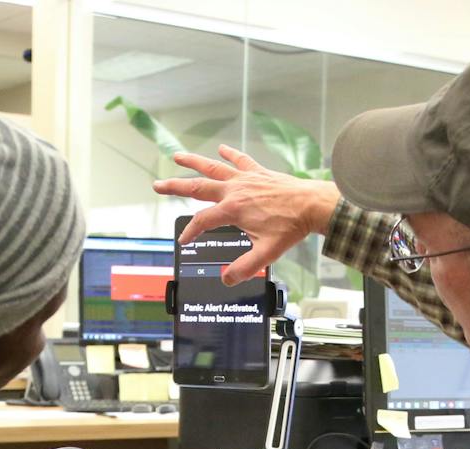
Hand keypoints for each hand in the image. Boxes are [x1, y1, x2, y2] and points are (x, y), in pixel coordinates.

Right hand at [153, 145, 340, 284]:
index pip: (202, 221)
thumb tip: (226, 280)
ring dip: (193, 162)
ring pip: (213, 168)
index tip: (183, 242)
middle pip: (197, 187)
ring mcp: (246, 179)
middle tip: (157, 185)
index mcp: (233, 210)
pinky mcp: (258, 172)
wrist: (312, 205)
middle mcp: (235, 191)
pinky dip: (230, 154)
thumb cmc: (291, 228)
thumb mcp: (266, 254)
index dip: (190, 233)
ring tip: (177, 156)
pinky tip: (221, 148)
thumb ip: (244, 268)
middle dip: (175, 187)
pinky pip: (240, 161)